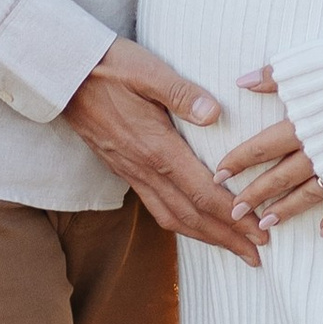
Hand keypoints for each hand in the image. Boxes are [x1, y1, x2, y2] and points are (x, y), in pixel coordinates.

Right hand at [65, 39, 264, 263]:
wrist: (63, 75)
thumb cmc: (108, 67)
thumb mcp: (147, 70)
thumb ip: (182, 93)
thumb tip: (215, 113)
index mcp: (156, 147)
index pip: (202, 192)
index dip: (233, 216)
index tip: (259, 231)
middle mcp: (144, 168)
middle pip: (191, 215)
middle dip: (227, 238)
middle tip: (257, 255)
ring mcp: (132, 172)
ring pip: (172, 217)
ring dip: (205, 236)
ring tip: (232, 247)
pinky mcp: (123, 169)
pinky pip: (156, 207)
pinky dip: (181, 222)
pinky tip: (193, 223)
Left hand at [219, 70, 322, 236]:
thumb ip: (281, 75)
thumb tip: (243, 81)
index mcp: (308, 123)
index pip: (263, 147)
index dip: (238, 161)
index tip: (218, 174)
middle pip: (280, 176)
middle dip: (255, 194)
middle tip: (233, 211)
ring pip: (309, 194)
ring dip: (286, 210)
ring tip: (265, 224)